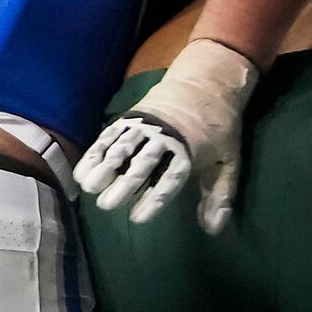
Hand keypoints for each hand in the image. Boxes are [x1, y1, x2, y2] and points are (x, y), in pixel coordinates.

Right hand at [75, 38, 261, 231]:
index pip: (169, 178)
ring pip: (120, 148)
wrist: (205, 82)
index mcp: (188, 150)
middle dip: (122, 184)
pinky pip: (109, 136)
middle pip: (140, 164)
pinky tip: (83, 171)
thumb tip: (212, 230)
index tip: (139, 218)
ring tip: (88, 188)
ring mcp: (143, 126)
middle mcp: (163, 139)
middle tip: (106, 205)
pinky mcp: (129, 119)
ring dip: (103, 168)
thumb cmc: (219, 127)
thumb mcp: (229, 161)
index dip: (154, 199)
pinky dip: (94, 153)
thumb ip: (219, 196)